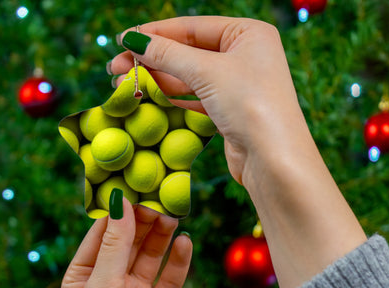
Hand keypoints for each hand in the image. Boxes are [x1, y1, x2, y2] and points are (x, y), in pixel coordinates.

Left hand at [61, 200, 191, 287]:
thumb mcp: (102, 287)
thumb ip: (114, 245)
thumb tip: (119, 202)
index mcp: (85, 275)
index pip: (102, 233)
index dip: (118, 211)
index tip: (135, 187)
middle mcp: (111, 281)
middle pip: (130, 241)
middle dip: (144, 220)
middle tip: (161, 200)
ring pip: (152, 255)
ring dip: (162, 236)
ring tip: (174, 217)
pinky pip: (171, 277)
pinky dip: (179, 260)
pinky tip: (186, 243)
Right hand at [110, 16, 304, 184]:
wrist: (273, 159)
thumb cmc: (250, 104)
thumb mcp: (207, 71)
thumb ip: (168, 54)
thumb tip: (132, 40)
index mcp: (248, 33)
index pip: (192, 27)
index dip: (155, 33)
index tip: (123, 40)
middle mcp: (245, 56)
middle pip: (188, 52)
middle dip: (152, 59)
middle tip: (115, 67)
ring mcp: (238, 85)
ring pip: (190, 76)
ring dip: (158, 79)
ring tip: (124, 81)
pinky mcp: (230, 110)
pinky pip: (196, 97)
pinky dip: (173, 96)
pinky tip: (150, 94)